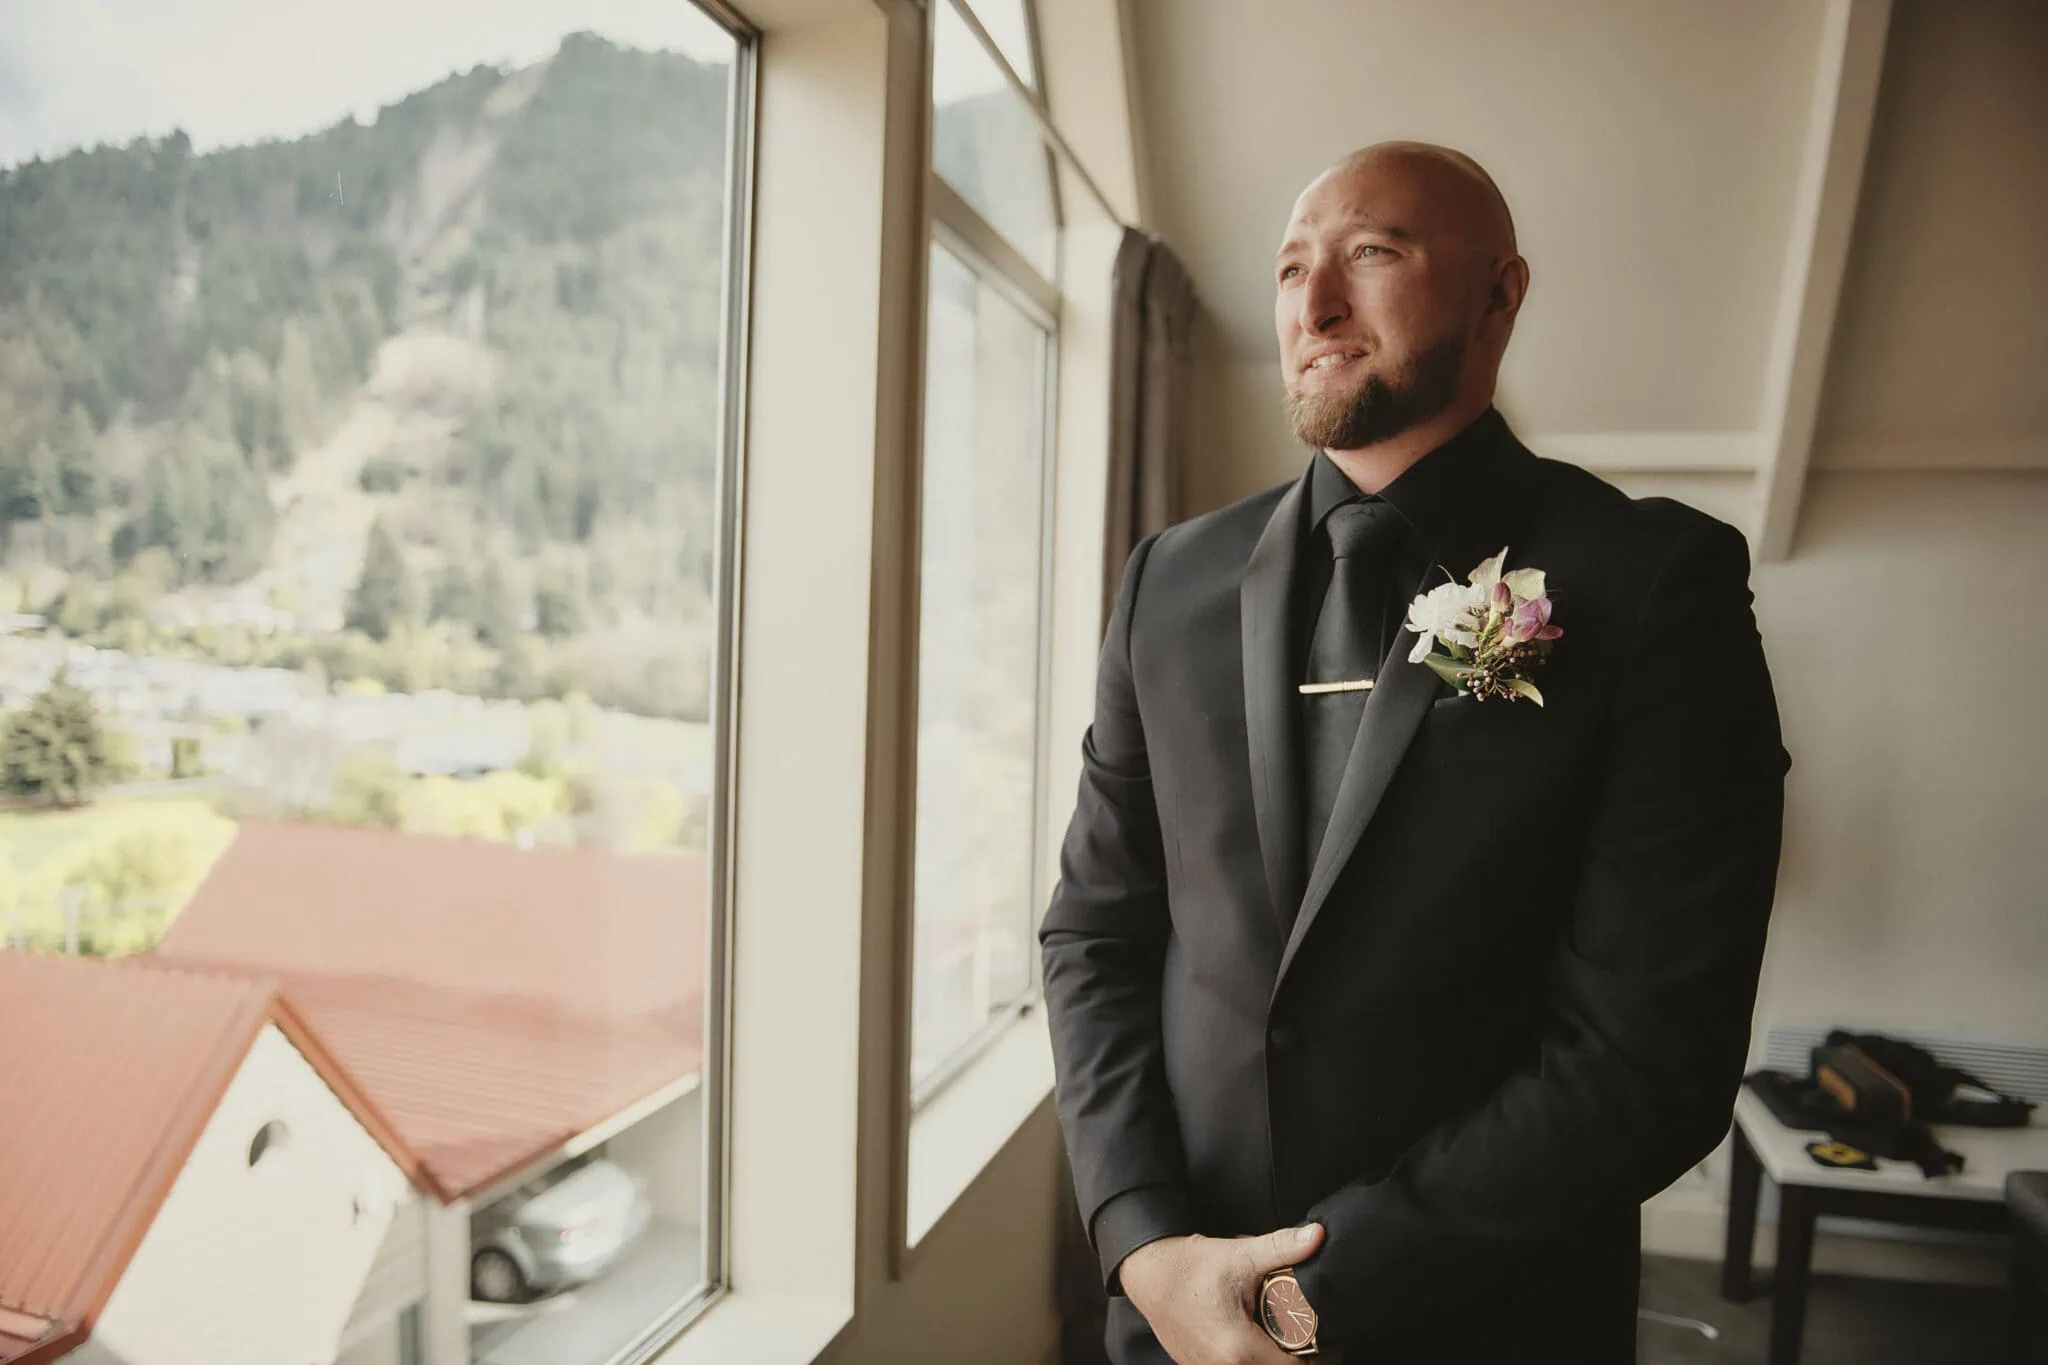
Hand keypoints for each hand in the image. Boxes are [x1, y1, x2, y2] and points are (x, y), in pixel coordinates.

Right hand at [1119, 1222, 1324, 1364]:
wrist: (1145, 1271)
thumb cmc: (1190, 1265)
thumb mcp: (1241, 1255)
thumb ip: (1282, 1247)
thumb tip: (1317, 1234)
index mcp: (1240, 1348)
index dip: (1316, 1356)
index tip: (1325, 1341)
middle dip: (1291, 1354)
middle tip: (1301, 1333)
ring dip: (1267, 1356)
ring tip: (1275, 1331)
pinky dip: (1245, 1356)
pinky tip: (1248, 1333)